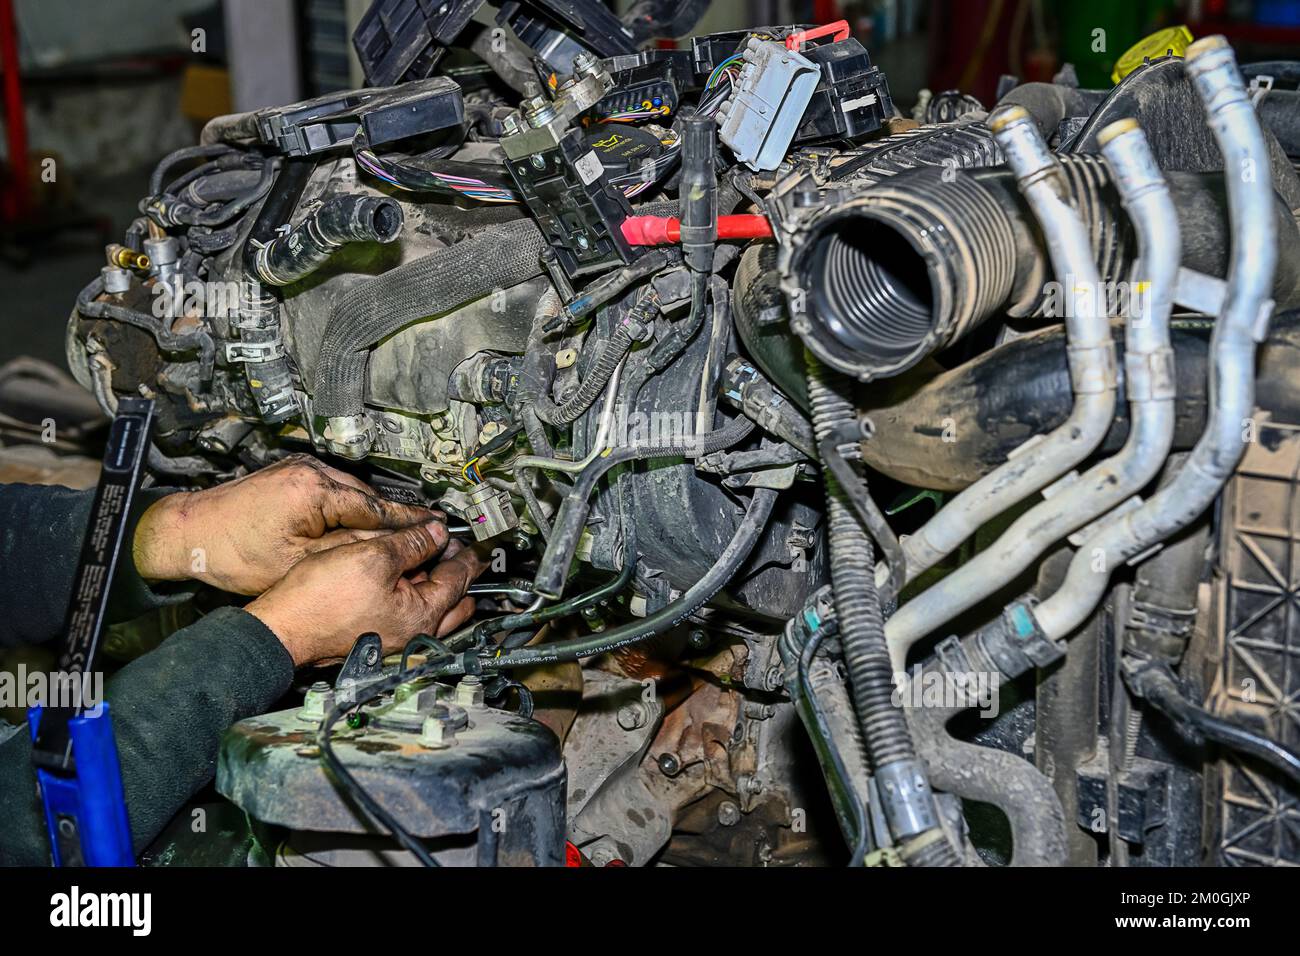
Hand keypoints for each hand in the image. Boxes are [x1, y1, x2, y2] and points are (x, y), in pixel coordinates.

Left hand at [133, 455, 435, 594]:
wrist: (187, 535)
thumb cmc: (234, 554)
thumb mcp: (299, 562)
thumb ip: (349, 550)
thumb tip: (391, 548)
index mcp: (314, 490)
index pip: (376, 507)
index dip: (409, 522)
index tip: (437, 529)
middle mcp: (310, 470)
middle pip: (369, 497)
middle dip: (396, 518)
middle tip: (428, 534)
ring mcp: (300, 468)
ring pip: (353, 493)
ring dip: (373, 513)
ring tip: (399, 534)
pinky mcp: (292, 474)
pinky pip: (334, 490)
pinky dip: (350, 508)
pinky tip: (359, 526)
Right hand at [246, 522, 487, 666]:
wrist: (282, 629)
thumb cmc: (319, 600)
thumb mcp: (372, 556)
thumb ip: (412, 543)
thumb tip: (437, 533)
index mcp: (422, 615)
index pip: (458, 578)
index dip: (465, 551)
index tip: (472, 538)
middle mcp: (414, 634)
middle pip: (453, 599)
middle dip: (456, 570)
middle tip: (452, 546)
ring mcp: (396, 639)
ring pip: (431, 607)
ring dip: (433, 581)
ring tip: (426, 554)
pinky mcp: (377, 637)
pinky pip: (408, 613)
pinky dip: (412, 591)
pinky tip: (398, 573)